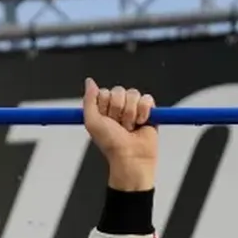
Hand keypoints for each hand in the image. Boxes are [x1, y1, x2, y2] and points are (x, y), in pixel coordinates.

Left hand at [83, 78, 157, 192]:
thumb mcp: (92, 122)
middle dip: (117, 110)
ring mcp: (134, 108)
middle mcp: (118, 106)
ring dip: (130, 113)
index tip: (105, 121)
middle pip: (119, 91)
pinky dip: (144, 111)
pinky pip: (147, 99)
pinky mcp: (149, 111)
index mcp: (104, 108)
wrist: (130, 156)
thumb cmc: (110, 143)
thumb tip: (89, 81)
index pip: (104, 92)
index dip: (105, 106)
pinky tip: (141, 123)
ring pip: (133, 94)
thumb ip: (89, 100)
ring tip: (129, 127)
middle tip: (118, 126)